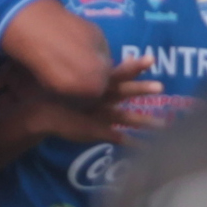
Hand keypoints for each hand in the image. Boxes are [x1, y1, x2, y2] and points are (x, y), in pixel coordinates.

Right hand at [47, 58, 162, 146]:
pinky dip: (132, 144)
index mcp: (98, 83)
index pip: (119, 72)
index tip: (151, 59)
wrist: (42, 112)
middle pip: (124, 91)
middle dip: (141, 89)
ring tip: (163, 126)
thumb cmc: (63, 92)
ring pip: (126, 118)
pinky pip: (117, 138)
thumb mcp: (79, 77)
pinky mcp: (97, 130)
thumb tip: (117, 59)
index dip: (134, 65)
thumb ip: (98, 70)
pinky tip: (145, 148)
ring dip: (145, 121)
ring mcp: (100, 115)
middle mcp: (101, 97)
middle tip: (161, 87)